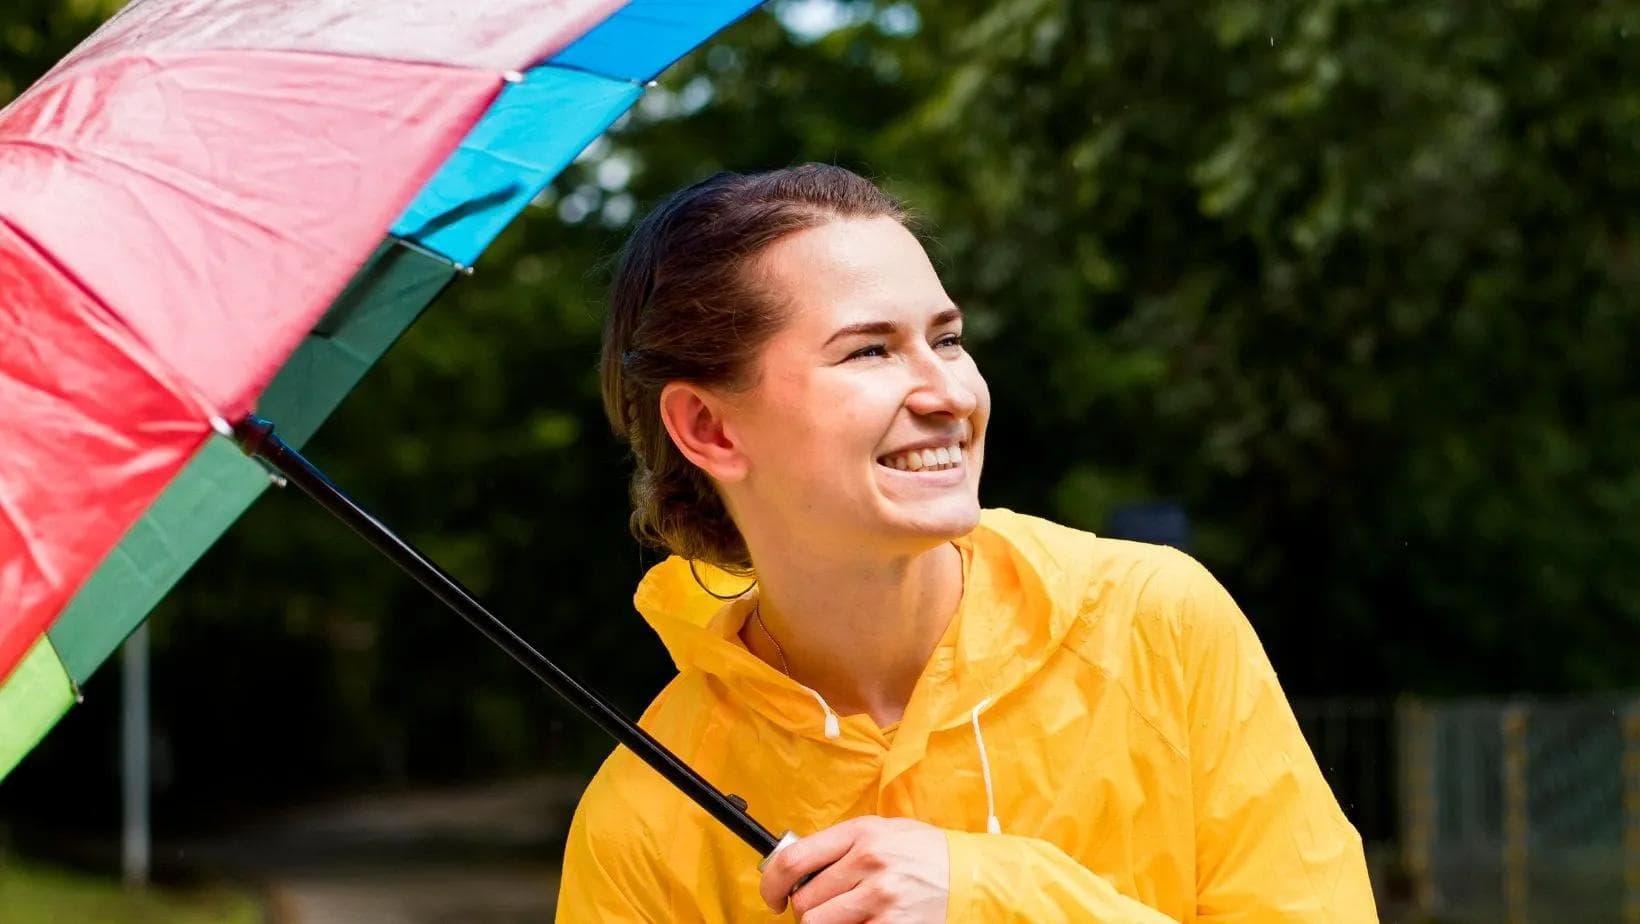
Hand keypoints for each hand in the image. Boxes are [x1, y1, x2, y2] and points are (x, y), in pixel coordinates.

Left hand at [758, 816, 949, 922]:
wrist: (972, 877)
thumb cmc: (924, 853)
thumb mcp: (884, 831)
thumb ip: (841, 845)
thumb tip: (794, 866)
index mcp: (862, 834)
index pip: (794, 860)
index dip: (771, 884)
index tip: (772, 897)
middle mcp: (869, 863)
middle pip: (804, 900)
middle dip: (806, 908)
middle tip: (824, 906)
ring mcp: (881, 899)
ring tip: (846, 915)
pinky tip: (867, 921)